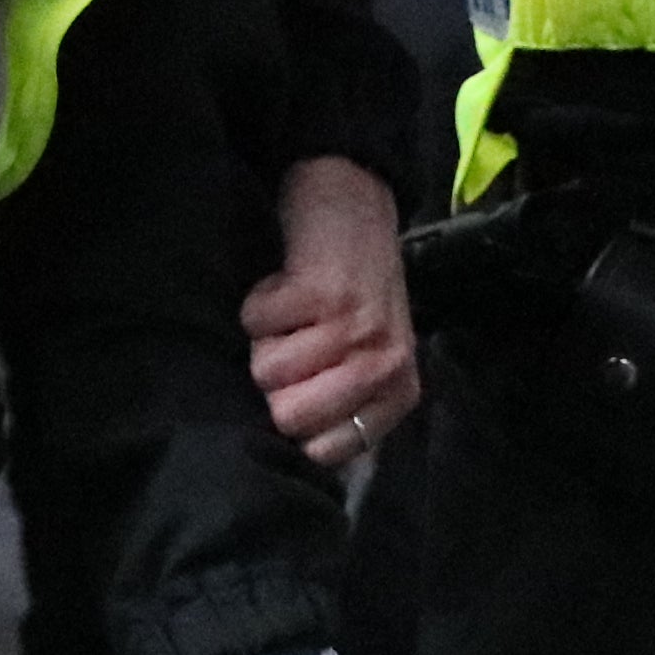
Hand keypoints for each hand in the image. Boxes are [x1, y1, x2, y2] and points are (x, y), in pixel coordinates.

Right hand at [245, 155, 417, 466]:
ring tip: (292, 311)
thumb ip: (342, 405)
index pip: (325, 452)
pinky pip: (255, 323)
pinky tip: (285, 284)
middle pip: (289, 418)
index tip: (300, 382)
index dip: (293, 418)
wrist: (353, 200)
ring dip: (265, 337)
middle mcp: (384, 364)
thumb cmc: (353, 286)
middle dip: (272, 382)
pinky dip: (257, 302)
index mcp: (399, 391)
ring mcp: (355, 328)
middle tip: (294, 343)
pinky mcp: (322, 293)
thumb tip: (294, 453)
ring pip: (266, 370)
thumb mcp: (364, 355)